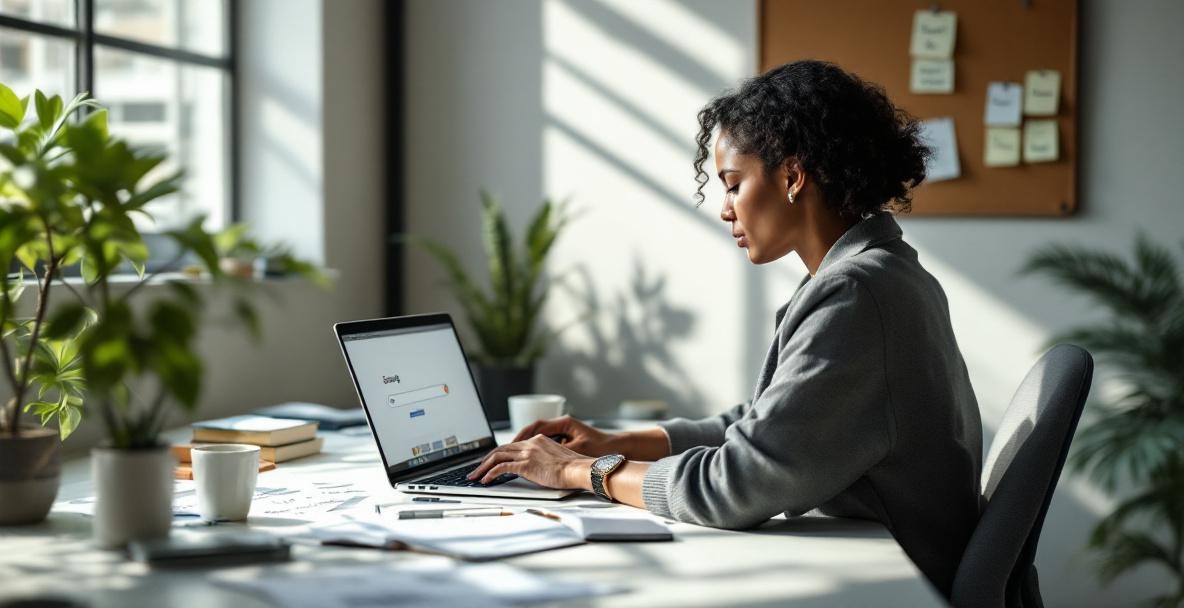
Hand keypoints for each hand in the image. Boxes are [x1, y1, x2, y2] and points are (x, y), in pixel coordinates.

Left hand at [467, 435, 593, 489]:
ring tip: (475, 476)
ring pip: (497, 456)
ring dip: (483, 467)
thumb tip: (539, 469)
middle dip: (485, 459)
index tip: (490, 461)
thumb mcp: (557, 459)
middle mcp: (530, 443)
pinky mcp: (526, 464)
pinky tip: (486, 480)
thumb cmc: (574, 469)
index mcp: (538, 440)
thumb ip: (544, 460)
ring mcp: (527, 453)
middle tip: (476, 469)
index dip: (499, 454)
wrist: (579, 469)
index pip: (512, 445)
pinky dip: (490, 473)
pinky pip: (501, 467)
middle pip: (501, 449)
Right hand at [512, 415, 617, 456]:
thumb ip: (560, 449)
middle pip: (535, 429)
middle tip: (506, 449)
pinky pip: (546, 441)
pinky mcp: (566, 439)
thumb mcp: (579, 448)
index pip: (537, 425)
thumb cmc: (601, 447)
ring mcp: (563, 431)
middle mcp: (562, 424)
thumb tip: (543, 452)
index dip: (523, 434)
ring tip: (513, 454)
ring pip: (538, 435)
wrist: (616, 448)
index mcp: (564, 422)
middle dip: (520, 439)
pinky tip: (529, 456)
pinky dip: (535, 448)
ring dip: (526, 444)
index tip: (512, 443)